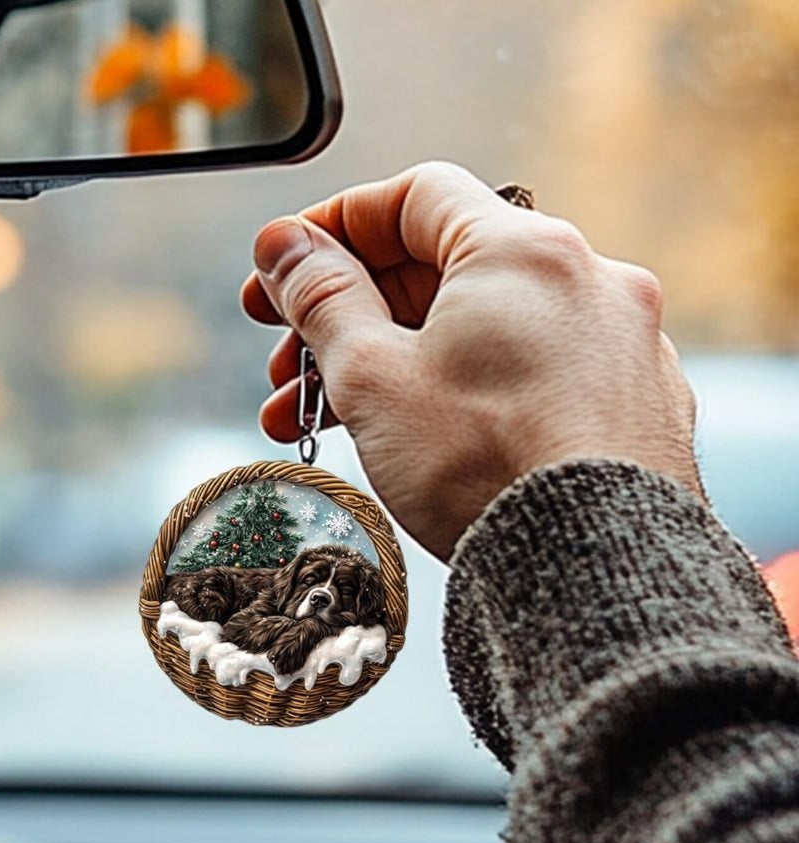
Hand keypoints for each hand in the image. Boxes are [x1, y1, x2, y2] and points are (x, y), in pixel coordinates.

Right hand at [241, 161, 699, 562]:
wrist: (593, 572)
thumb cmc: (484, 467)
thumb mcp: (374, 376)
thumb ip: (322, 297)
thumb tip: (283, 244)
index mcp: (522, 251)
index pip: (414, 197)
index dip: (336, 226)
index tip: (289, 268)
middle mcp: (587, 280)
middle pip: (443, 270)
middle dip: (351, 315)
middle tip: (290, 363)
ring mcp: (618, 343)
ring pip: (482, 330)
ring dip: (397, 364)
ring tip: (327, 420)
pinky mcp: (630, 402)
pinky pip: (529, 373)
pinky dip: (465, 389)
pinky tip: (416, 437)